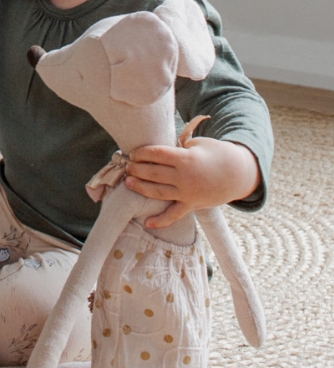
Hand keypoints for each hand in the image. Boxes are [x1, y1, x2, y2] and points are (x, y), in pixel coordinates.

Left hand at [124, 137, 260, 229]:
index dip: (141, 153)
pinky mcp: (192, 204)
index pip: (156, 154)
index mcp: (185, 158)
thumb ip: (179, 147)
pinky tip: (147, 224)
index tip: (133, 153)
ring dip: (141, 188)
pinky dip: (161, 221)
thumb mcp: (198, 144)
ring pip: (158, 192)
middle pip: (153, 173)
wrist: (239, 174)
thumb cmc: (217, 153)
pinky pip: (174, 215)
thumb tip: (160, 152)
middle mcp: (184, 177)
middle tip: (127, 167)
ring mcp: (187, 193)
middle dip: (137, 169)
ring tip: (128, 183)